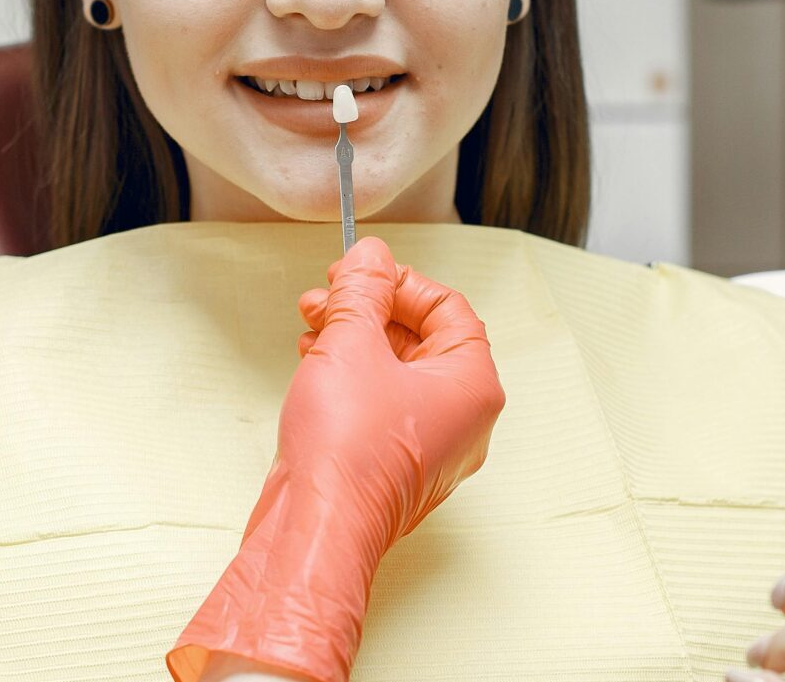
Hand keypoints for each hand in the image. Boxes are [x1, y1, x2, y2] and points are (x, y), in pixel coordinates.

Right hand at [285, 237, 506, 536]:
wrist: (315, 526)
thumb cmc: (346, 452)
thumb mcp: (351, 343)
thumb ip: (363, 290)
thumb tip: (370, 258)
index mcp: (473, 386)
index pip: (449, 309)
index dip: (400, 282)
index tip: (360, 272)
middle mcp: (462, 419)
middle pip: (422, 339)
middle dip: (369, 309)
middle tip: (329, 295)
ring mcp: (430, 447)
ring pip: (397, 372)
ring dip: (353, 339)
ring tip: (311, 324)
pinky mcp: (394, 465)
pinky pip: (381, 404)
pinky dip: (350, 376)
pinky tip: (314, 362)